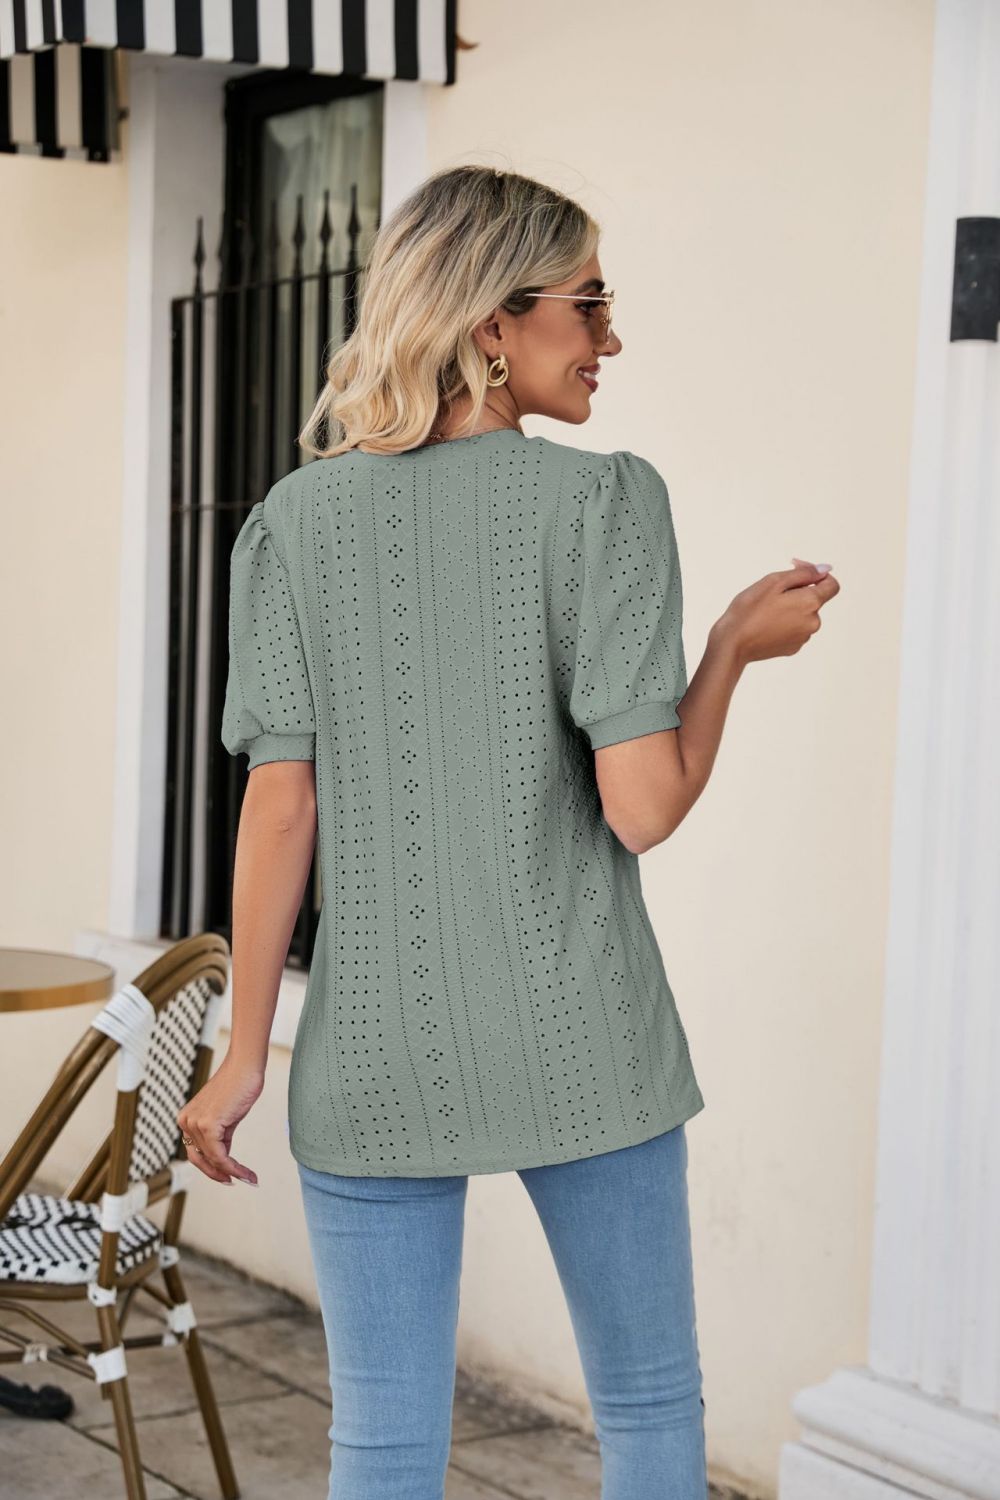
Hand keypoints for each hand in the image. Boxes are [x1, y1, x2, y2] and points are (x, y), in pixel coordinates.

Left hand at [176, 1055, 263, 1186]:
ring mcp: (195, 1123)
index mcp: (187, 1118)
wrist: (245, 1066)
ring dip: (232, 1172)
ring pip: (212, 1159)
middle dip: (218, 1174)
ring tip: (249, 1178)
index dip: (211, 1168)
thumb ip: (219, 1135)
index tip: (228, 1177)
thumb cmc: (238, 1085)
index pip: (196, 1152)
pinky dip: (234, 1167)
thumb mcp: (224, 1115)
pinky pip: (220, 1156)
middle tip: (235, 1181)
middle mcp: (186, 1121)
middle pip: (200, 1160)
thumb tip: (223, 1158)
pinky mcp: (208, 1125)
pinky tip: (246, 1172)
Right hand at [711, 559, 839, 666]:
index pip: (832, 584)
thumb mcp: (773, 581)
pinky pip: (794, 629)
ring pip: (803, 614)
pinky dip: (784, 623)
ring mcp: (803, 637)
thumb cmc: (749, 610)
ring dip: (790, 608)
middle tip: (771, 592)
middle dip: (798, 592)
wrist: (732, 643)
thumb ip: (803, 573)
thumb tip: (824, 569)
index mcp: (811, 603)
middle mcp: (813, 622)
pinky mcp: (793, 648)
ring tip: (765, 610)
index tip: (798, 570)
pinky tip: (765, 624)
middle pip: (814, 599)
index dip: (818, 574)